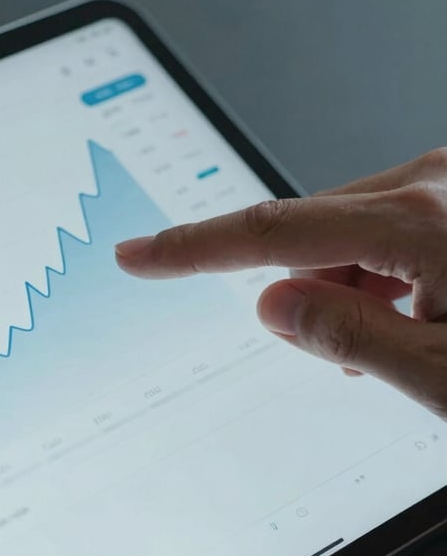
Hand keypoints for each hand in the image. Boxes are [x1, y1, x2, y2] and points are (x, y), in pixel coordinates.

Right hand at [116, 147, 446, 418]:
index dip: (194, 248)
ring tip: (411, 336)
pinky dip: (379, 273)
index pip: (275, 234)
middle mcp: (430, 181)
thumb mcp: (442, 373)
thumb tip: (273, 305)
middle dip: (314, 292)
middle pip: (311, 235)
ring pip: (346, 235)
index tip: (138, 254)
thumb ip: (350, 336)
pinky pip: (381, 228)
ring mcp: (442, 182)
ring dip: (353, 287)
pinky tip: (420, 309)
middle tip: (360, 357)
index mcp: (422, 218)